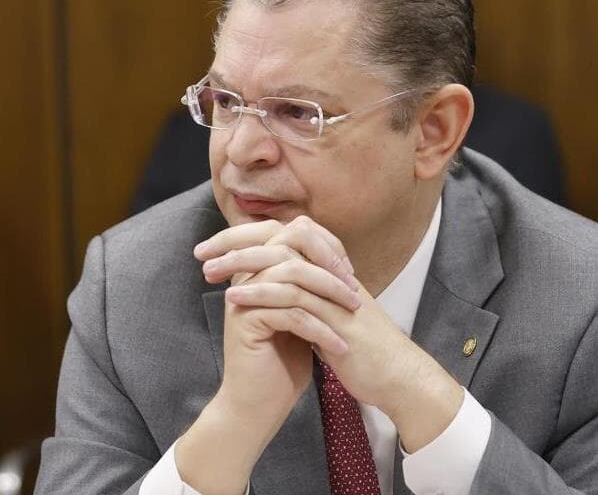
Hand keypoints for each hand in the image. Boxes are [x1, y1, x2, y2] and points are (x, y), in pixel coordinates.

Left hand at [197, 215, 463, 451]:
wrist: (395, 374)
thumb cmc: (358, 344)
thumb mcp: (327, 310)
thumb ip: (304, 291)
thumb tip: (271, 280)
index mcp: (328, 266)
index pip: (284, 233)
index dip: (247, 235)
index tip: (214, 247)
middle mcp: (332, 271)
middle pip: (281, 235)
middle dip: (237, 240)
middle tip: (202, 253)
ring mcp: (334, 290)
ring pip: (284, 261)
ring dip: (242, 264)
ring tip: (209, 273)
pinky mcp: (334, 315)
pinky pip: (292, 296)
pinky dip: (260, 293)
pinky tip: (233, 298)